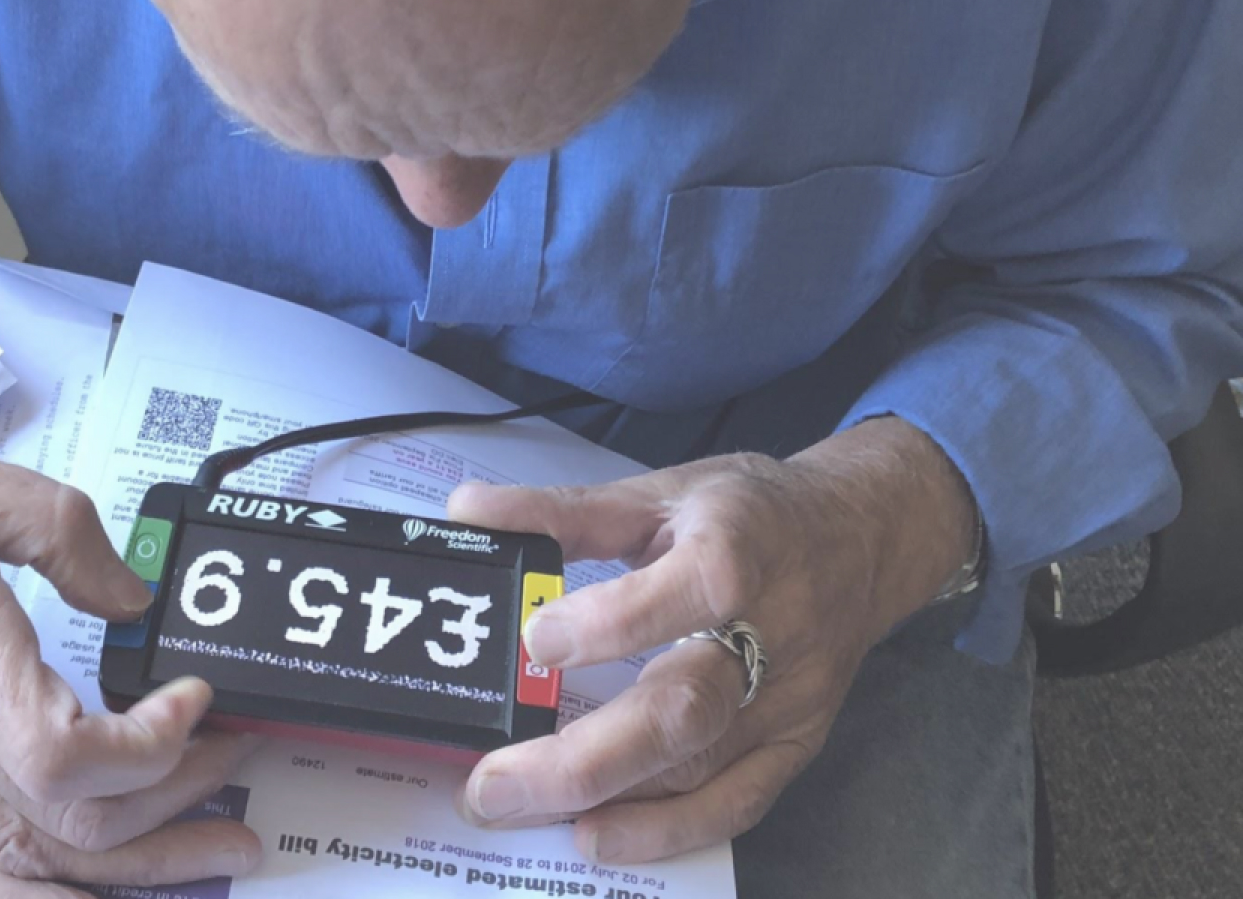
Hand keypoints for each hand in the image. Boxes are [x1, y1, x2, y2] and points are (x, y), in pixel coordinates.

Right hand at [0, 368, 260, 897]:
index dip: (153, 749)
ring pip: (17, 869)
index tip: (197, 701)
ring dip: (127, 878)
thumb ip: (54, 526)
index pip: (62, 754)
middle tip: (237, 764)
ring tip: (208, 859)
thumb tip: (131, 594)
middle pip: (67, 822)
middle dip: (178, 808)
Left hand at [447, 418, 974, 863]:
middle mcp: (776, 631)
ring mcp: (790, 699)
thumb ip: (564, 511)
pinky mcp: (796, 744)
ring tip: (512, 807)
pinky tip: (595, 837)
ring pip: (701, 766)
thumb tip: (465, 512)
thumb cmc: (749, 513)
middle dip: (582, 756)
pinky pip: (736, 803)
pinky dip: (666, 831)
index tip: (537, 640)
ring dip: (603, 797)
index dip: (617, 620)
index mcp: (741, 547)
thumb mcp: (661, 491)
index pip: (695, 588)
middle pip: (686, 707)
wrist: (863, 539)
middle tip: (491, 784)